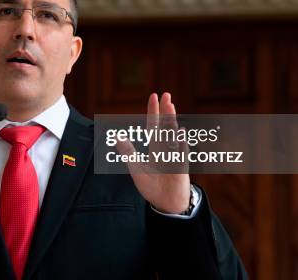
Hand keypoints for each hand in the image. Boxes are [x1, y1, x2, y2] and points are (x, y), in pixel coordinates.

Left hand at [118, 92, 190, 213]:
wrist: (164, 202)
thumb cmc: (151, 185)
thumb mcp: (136, 168)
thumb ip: (128, 152)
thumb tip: (117, 137)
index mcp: (154, 147)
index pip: (153, 125)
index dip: (153, 111)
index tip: (154, 97)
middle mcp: (165, 148)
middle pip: (165, 126)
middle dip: (166, 111)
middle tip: (167, 94)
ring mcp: (174, 156)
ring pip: (172, 136)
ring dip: (171, 122)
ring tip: (170, 107)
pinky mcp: (180, 167)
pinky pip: (180, 153)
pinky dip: (180, 143)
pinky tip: (180, 133)